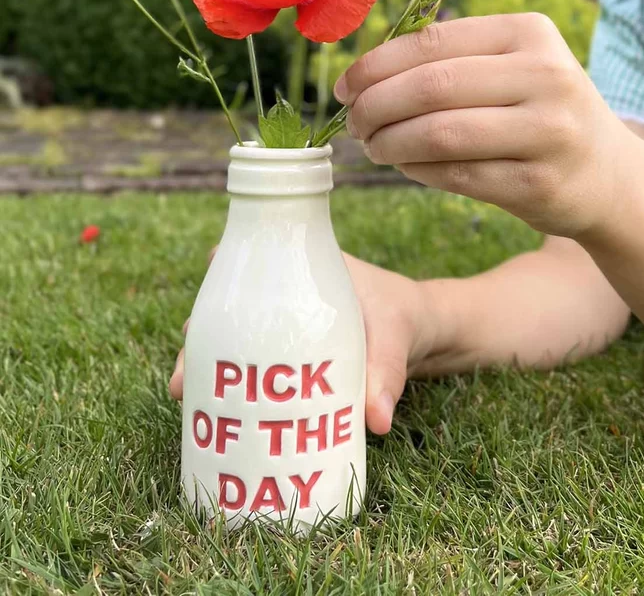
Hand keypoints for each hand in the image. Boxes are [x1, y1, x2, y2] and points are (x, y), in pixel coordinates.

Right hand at [169, 250, 465, 433]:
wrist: (426, 333)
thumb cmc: (406, 317)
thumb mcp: (397, 337)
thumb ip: (387, 374)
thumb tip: (374, 422)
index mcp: (306, 268)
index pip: (252, 256)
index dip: (220, 268)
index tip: (199, 297)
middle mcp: (286, 295)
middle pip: (231, 306)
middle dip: (200, 335)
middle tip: (183, 373)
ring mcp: (286, 326)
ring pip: (237, 337)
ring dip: (209, 362)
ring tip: (186, 393)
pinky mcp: (291, 355)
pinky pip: (255, 362)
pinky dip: (233, 380)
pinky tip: (216, 410)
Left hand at [335, 14, 628, 239]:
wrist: (603, 171)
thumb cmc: (536, 110)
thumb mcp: (511, 66)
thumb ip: (449, 61)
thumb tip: (362, 78)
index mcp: (529, 32)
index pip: (431, 43)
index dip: (375, 66)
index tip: (345, 88)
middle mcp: (545, 75)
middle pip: (430, 87)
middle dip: (375, 107)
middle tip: (354, 124)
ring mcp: (547, 131)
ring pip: (439, 134)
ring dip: (390, 143)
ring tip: (374, 147)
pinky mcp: (538, 182)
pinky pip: (456, 175)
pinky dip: (416, 170)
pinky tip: (405, 165)